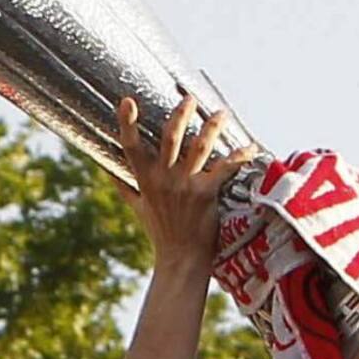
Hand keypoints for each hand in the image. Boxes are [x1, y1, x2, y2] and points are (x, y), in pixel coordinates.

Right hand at [117, 94, 255, 263]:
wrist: (180, 259)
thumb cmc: (161, 233)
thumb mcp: (138, 208)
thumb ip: (125, 187)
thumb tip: (108, 172)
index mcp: (146, 180)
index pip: (131, 148)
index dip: (127, 124)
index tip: (127, 101)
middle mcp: (164, 180)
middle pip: (170, 139)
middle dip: (180, 115)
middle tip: (189, 99)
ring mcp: (185, 186)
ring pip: (199, 147)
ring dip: (212, 127)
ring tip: (222, 113)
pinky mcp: (205, 194)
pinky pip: (225, 168)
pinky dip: (239, 156)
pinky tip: (251, 147)